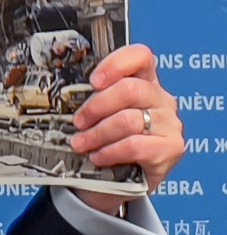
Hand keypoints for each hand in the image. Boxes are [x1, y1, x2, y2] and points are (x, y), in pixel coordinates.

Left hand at [69, 44, 182, 214]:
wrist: (118, 178)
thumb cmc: (106, 139)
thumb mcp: (100, 115)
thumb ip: (93, 98)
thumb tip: (64, 92)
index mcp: (144, 81)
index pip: (140, 56)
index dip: (115, 64)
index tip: (93, 82)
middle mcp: (161, 99)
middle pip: (129, 90)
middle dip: (96, 106)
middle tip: (78, 121)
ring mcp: (169, 123)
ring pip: (128, 120)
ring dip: (97, 133)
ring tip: (80, 143)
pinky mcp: (171, 148)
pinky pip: (135, 146)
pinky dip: (110, 151)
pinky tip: (98, 156)